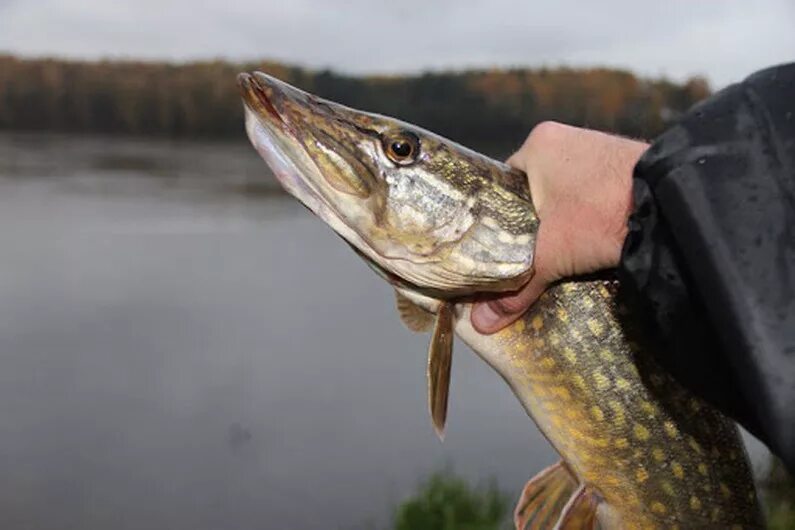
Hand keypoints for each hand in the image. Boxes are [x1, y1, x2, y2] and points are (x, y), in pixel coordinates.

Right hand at [471, 121, 648, 332]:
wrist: (672, 207)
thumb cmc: (602, 215)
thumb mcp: (552, 255)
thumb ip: (516, 289)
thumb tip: (483, 322)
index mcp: (537, 144)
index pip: (501, 185)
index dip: (496, 220)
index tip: (494, 248)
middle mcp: (564, 138)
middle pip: (531, 191)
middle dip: (529, 225)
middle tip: (521, 257)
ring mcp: (596, 149)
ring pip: (561, 195)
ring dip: (559, 224)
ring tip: (552, 254)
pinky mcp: (622, 167)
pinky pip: (588, 195)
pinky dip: (584, 218)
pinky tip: (584, 242)